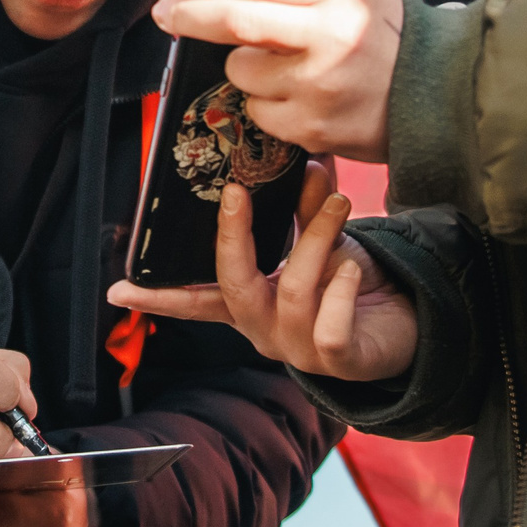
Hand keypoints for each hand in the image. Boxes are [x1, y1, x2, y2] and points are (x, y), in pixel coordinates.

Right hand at [108, 164, 419, 381]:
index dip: (158, 297)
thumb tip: (303, 165)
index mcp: (252, 304)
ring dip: (314, 239)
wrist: (408, 324)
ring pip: (292, 293)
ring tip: (337, 204)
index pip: (197, 301)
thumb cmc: (354, 284)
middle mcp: (265, 330)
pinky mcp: (337, 361)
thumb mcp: (323, 241)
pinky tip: (352, 267)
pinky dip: (341, 290)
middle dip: (234, 237)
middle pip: (234, 287)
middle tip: (239, 192)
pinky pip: (329, 327)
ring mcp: (298, 349)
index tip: (119, 290)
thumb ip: (306, 210)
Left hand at [152, 0, 405, 161]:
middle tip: (163, 11)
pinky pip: (258, 110)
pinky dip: (262, 100)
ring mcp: (320, 85)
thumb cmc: (385, 24)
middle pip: (235, 22)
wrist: (434, 93)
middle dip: (187, 15)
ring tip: (276, 58)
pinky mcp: (314, 127)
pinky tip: (294, 92)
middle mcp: (330, 35)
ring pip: (241, 70)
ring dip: (240, 62)